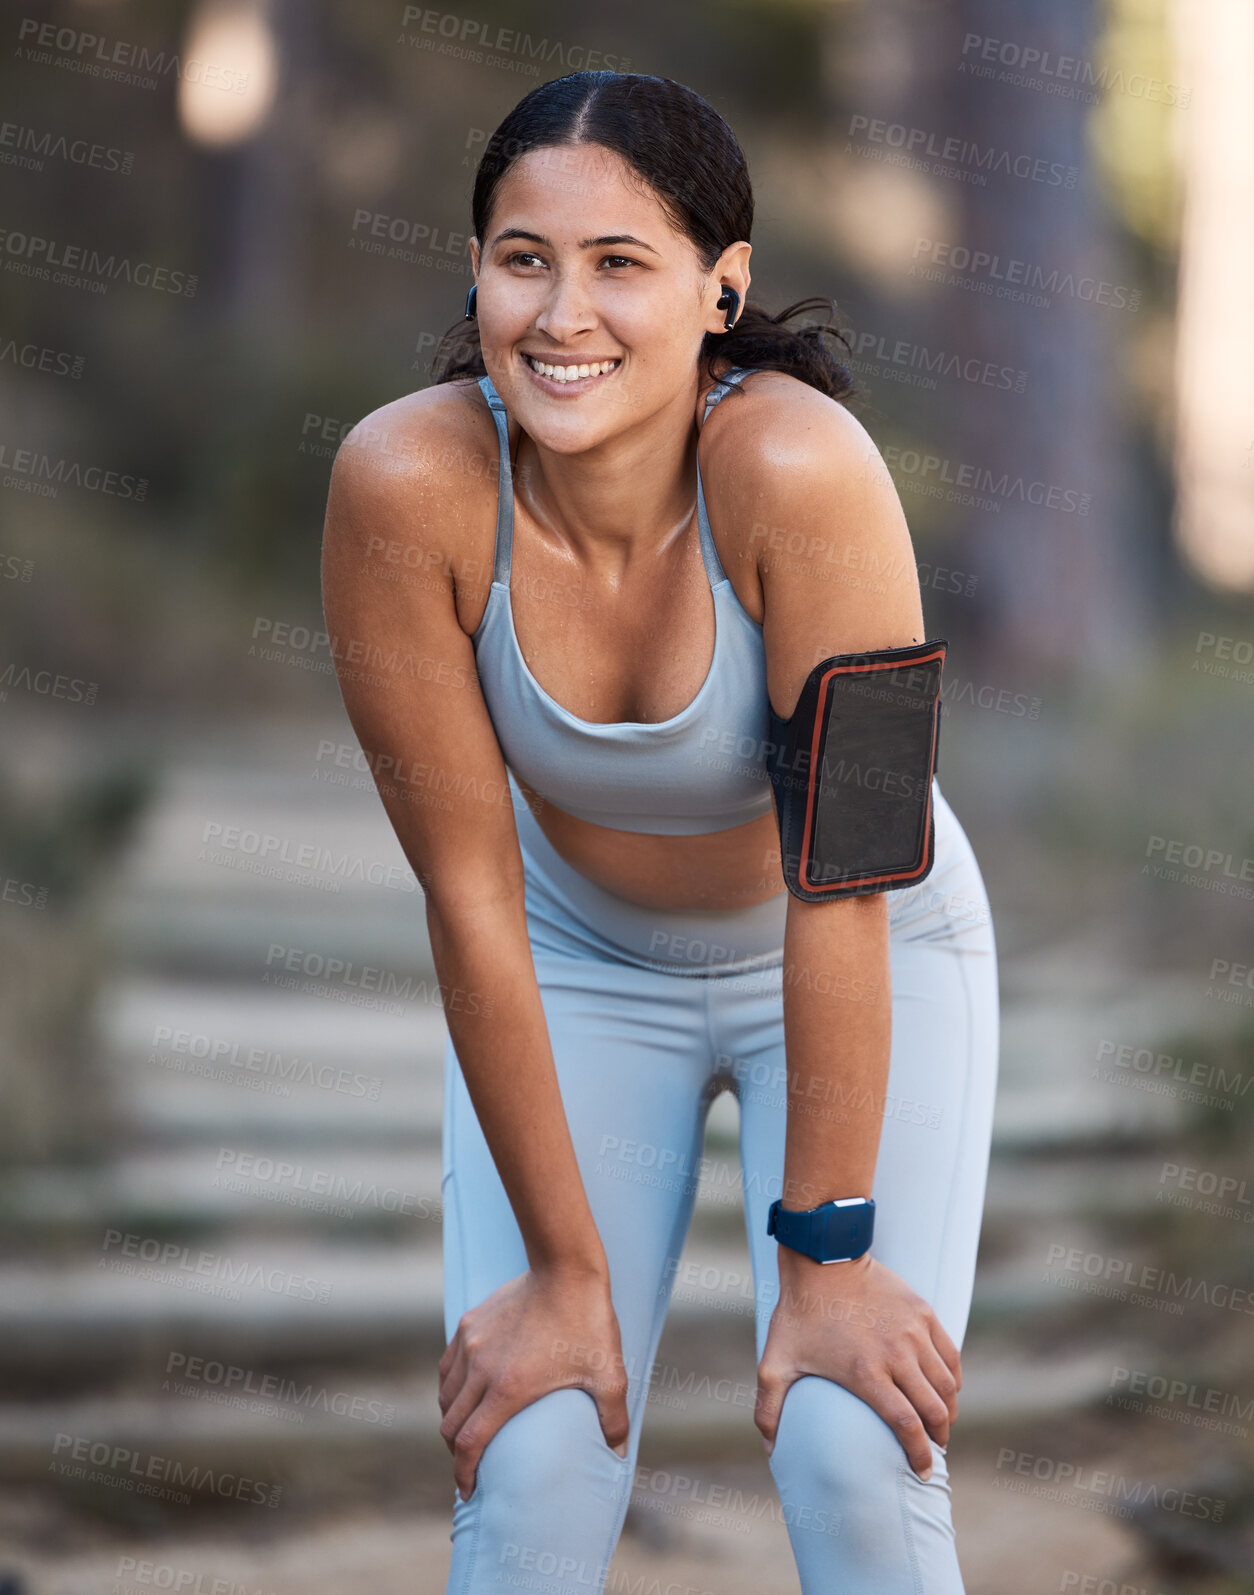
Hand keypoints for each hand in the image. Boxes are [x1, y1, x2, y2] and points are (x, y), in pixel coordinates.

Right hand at [438, 1264, 629, 1501]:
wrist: (566, 1268)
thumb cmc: (589, 1323)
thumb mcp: (610, 1374)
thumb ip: (614, 1418)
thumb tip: (619, 1454)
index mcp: (509, 1388)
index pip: (469, 1444)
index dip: (464, 1473)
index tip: (467, 1490)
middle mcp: (481, 1369)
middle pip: (451, 1425)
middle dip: (456, 1453)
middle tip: (469, 1466)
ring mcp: (471, 1345)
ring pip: (446, 1396)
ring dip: (452, 1421)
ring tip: (467, 1432)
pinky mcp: (469, 1324)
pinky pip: (448, 1366)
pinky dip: (451, 1388)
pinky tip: (465, 1393)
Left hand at [755, 1249, 960, 1478]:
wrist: (822, 1260)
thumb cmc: (798, 1314)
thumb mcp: (775, 1361)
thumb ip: (769, 1408)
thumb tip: (770, 1451)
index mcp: (866, 1372)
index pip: (906, 1425)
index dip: (919, 1454)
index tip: (923, 1472)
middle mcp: (896, 1354)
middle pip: (935, 1410)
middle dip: (939, 1437)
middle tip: (933, 1448)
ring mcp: (913, 1332)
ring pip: (947, 1385)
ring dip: (949, 1410)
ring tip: (941, 1422)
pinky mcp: (923, 1312)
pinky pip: (950, 1355)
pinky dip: (953, 1379)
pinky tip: (946, 1389)